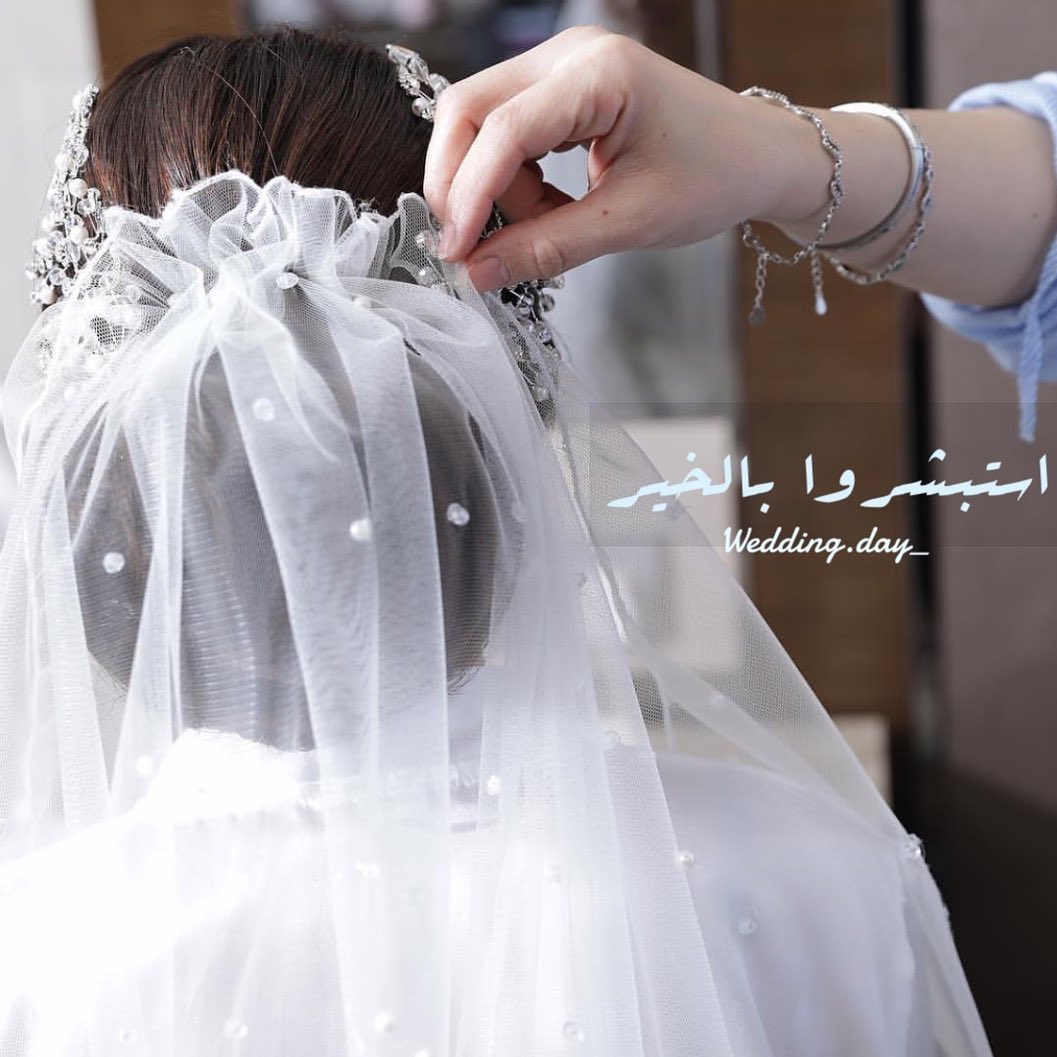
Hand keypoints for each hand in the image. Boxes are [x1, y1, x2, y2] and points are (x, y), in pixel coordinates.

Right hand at [423, 25, 800, 290]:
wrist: (758, 156)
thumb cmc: (714, 177)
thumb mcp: (630, 222)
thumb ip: (549, 248)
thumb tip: (479, 274)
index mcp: (600, 74)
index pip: (504, 129)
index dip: (470, 195)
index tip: (457, 253)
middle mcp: (572, 54)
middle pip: (471, 108)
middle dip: (459, 182)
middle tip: (467, 247)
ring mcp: (564, 65)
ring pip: (483, 122)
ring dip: (490, 186)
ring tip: (539, 228)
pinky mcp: (563, 87)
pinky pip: (508, 132)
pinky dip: (512, 180)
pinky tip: (547, 208)